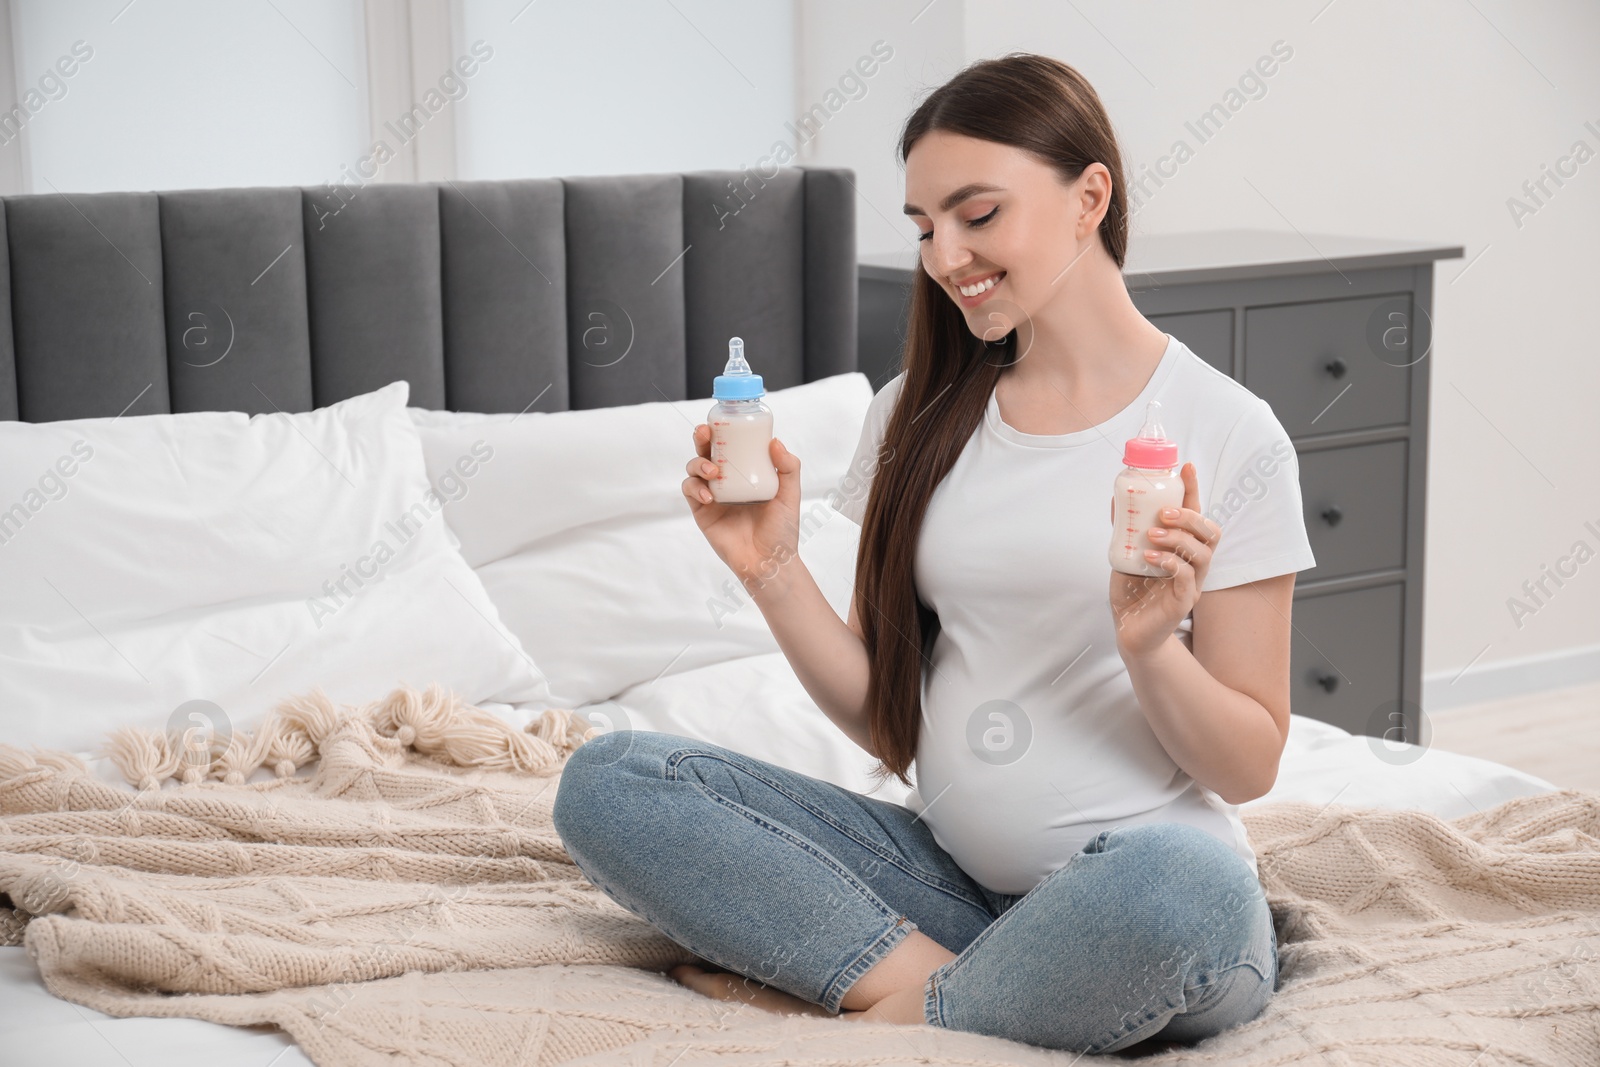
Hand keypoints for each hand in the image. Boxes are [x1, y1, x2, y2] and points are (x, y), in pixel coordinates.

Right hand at [681, 424, 802, 595]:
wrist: (769, 562)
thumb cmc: (782, 530)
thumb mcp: (790, 495)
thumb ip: (788, 467)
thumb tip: (775, 441)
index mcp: (747, 472)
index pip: (731, 444)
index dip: (723, 430)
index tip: (722, 420)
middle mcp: (727, 480)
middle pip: (707, 451)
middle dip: (702, 438)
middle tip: (706, 434)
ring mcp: (713, 495)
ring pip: (694, 468)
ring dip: (698, 464)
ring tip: (713, 472)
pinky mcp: (702, 512)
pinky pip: (691, 492)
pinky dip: (695, 488)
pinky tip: (709, 496)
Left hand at [1108, 462, 1221, 658]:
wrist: (1128, 629)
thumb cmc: (1133, 591)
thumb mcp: (1126, 553)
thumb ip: (1126, 529)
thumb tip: (1116, 497)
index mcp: (1184, 548)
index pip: (1197, 514)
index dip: (1194, 490)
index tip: (1185, 467)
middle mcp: (1194, 564)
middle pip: (1211, 532)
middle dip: (1190, 516)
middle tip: (1163, 513)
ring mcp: (1193, 583)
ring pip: (1202, 553)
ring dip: (1179, 538)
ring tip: (1152, 535)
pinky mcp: (1184, 602)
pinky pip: (1187, 578)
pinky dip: (1170, 562)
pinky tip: (1151, 557)